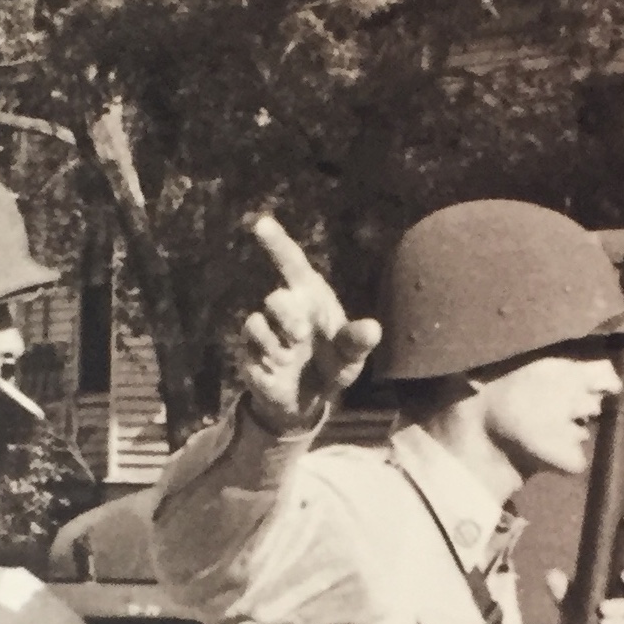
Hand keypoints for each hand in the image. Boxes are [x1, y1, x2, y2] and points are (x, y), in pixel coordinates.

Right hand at [237, 215, 381, 434]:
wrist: (310, 400)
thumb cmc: (333, 365)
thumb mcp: (351, 356)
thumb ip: (357, 341)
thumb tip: (373, 329)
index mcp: (309, 297)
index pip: (291, 262)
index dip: (276, 242)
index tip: (260, 223)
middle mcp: (285, 308)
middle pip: (275, 299)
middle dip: (287, 317)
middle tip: (301, 335)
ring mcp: (265, 330)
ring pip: (256, 322)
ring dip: (275, 342)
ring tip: (289, 356)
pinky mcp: (251, 353)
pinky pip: (250, 349)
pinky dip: (265, 359)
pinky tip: (277, 368)